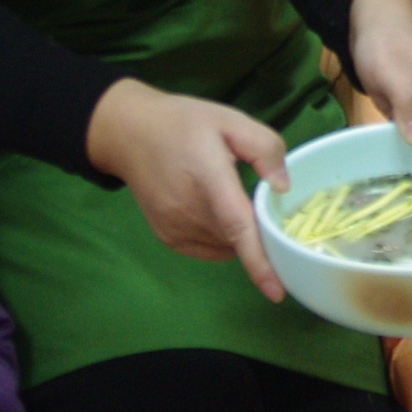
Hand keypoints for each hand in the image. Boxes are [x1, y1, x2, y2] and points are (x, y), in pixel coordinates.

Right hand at [85, 79, 292, 297]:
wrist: (128, 133)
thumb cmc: (182, 123)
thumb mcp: (229, 120)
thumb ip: (264, 147)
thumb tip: (282, 187)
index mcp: (208, 179)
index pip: (237, 228)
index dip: (259, 262)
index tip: (276, 291)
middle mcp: (189, 212)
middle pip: (238, 238)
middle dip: (257, 229)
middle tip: (254, 193)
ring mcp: (175, 229)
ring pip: (224, 246)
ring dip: (237, 233)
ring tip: (227, 197)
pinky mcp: (167, 237)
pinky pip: (208, 249)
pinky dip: (220, 238)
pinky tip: (212, 210)